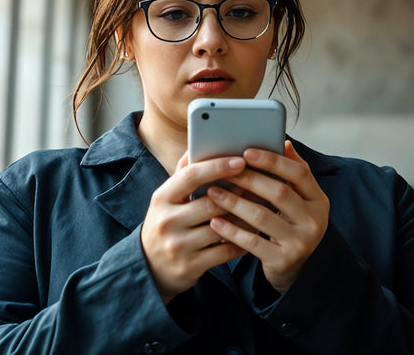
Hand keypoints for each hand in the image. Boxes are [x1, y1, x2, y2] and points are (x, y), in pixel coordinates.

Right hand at [140, 153, 248, 302]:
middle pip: (211, 202)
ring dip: (245, 217)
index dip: (217, 166)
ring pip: (222, 227)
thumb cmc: (166, 224)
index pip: (190, 176)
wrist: (149, 267)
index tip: (240, 160)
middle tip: (263, 184)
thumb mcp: (167, 199)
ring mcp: (178, 245)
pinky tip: (255, 232)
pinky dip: (242, 241)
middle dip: (240, 193)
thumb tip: (198, 146)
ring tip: (264, 206)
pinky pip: (224, 251)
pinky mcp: (190, 265)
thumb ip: (183, 175)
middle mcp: (167, 220)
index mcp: (161, 198)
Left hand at [206, 141, 329, 292]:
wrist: (297, 270)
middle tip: (224, 170)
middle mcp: (314, 221)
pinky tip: (215, 221)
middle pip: (279, 193)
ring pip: (263, 217)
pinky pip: (253, 242)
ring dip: (235, 202)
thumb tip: (285, 144)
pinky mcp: (283, 260)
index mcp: (318, 200)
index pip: (299, 173)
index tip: (247, 152)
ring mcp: (300, 242)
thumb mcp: (300, 201)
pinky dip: (232, 230)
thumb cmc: (292, 227)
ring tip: (212, 192)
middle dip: (249, 179)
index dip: (273, 161)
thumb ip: (293, 174)